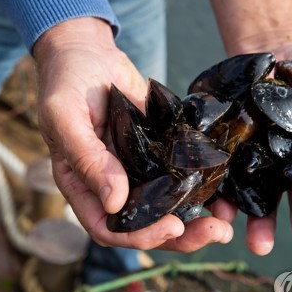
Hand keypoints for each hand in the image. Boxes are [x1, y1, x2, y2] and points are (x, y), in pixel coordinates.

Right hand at [34, 17, 232, 251]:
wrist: (89, 54)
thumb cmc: (67, 82)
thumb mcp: (66, 117)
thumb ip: (86, 158)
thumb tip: (114, 202)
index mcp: (85, 186)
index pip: (110, 229)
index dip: (140, 237)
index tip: (171, 226)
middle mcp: (114, 185)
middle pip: (146, 227)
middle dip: (181, 236)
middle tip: (216, 231)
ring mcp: (139, 171)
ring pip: (167, 208)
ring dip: (196, 219)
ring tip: (225, 222)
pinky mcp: (160, 152)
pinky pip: (180, 177)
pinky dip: (202, 188)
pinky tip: (224, 188)